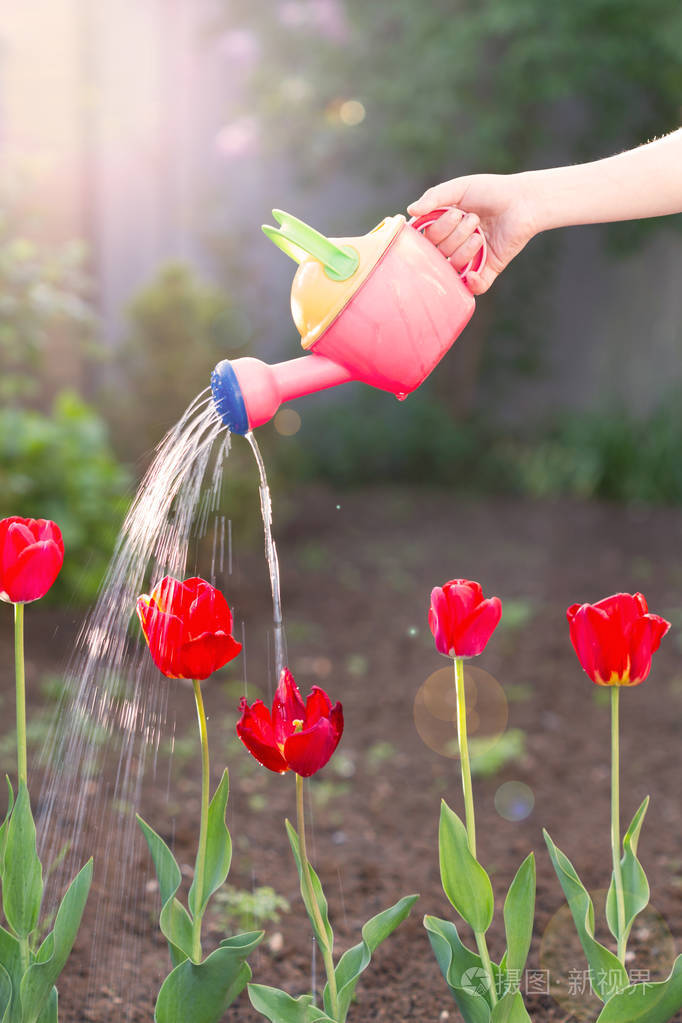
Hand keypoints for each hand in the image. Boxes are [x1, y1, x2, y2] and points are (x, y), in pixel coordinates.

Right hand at [407, 173, 536, 294]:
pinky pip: (474, 287)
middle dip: (455, 235)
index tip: (453, 213)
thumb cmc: (491, 191)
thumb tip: (410, 211)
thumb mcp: (460, 188)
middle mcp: (453, 244)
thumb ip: (434, 197)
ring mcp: (470, 259)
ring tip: (480, 233)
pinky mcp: (488, 269)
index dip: (437, 230)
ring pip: (454, 267)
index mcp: (443, 227)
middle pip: (439, 253)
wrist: (524, 201)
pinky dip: (472, 283)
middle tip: (473, 218)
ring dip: (465, 250)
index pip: (427, 239)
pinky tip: (473, 273)